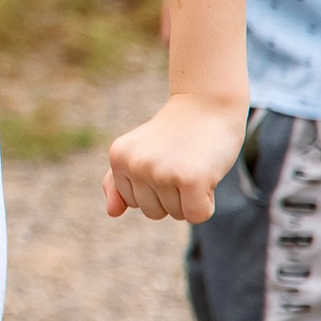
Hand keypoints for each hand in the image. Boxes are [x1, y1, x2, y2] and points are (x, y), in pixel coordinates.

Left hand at [102, 94, 243, 223]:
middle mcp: (135, 164)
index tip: (165, 160)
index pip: (132, 203)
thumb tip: (111, 213)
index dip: (155, 188)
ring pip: (176, 214)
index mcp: (118, 157)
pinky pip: (196, 216)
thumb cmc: (176, 133)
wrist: (208, 104)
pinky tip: (207, 176)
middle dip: (172, 195)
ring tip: (193, 164)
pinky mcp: (190, 179)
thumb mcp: (140, 151)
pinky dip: (207, 203)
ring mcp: (161, 172)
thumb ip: (119, 181)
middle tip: (181, 162)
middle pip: (153, 212)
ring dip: (191, 197)